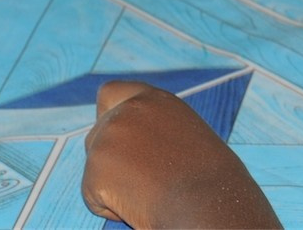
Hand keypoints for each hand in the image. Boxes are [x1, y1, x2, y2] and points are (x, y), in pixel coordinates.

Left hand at [82, 80, 281, 228]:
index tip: (117, 135)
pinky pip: (94, 197)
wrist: (205, 201)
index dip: (108, 114)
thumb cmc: (208, 179)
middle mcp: (127, 111)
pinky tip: (141, 206)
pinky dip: (111, 208)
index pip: (111, 93)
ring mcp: (108, 138)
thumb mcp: (187, 138)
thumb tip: (134, 147)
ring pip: (95, 169)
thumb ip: (156, 131)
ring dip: (113, 185)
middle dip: (108, 160)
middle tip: (138, 182)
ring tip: (151, 195)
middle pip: (96, 136)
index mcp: (155, 100)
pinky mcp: (95, 170)